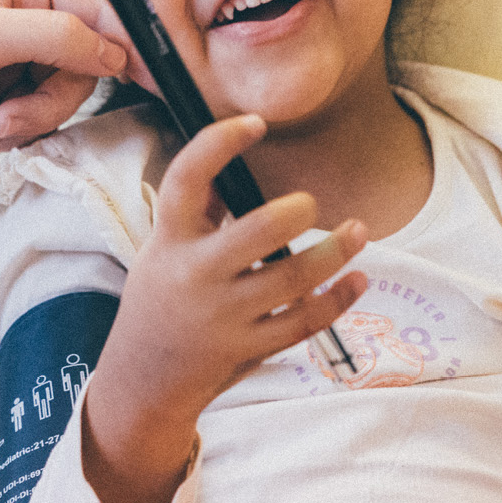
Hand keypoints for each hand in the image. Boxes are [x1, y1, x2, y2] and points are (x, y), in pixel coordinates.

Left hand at [0, 0, 137, 151]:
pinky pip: (10, 132)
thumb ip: (57, 38)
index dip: (125, 50)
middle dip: (38, 105)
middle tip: (3, 115)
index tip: (152, 82)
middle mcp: (17, 20)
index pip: (98, 14)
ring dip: (0, 127)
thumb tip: (113, 50)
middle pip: (75, 74)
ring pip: (43, 110)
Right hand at [80, 114, 369, 502]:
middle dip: (296, 211)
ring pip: (293, 279)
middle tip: (310, 204)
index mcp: (170, 239)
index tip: (255, 124)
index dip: (219, 143)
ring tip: (359, 231)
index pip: (187, 178)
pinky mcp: (248, 347)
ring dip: (334, 252)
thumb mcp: (163, 248)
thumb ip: (198, 208)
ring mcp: (223, 316)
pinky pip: (304, 322)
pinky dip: (338, 300)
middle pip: (258, 231)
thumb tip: (232, 158)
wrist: (142, 379)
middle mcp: (195, 274)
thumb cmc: (161, 298)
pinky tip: (357, 278)